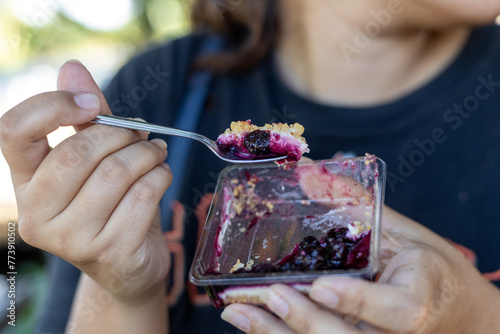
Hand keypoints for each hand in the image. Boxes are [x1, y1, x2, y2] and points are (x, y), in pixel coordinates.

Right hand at [0, 61, 172, 302]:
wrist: (128, 264)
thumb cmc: (110, 204)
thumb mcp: (95, 159)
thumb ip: (84, 117)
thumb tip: (72, 68)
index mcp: (25, 183)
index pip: (14, 131)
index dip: (53, 106)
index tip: (92, 106)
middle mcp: (37, 215)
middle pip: (77, 152)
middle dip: (121, 135)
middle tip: (142, 134)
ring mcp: (70, 239)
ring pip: (116, 173)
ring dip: (148, 154)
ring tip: (157, 152)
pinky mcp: (108, 252)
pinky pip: (143, 196)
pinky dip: (161, 177)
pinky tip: (162, 175)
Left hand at [221, 207, 499, 332]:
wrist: (445, 306)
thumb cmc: (424, 268)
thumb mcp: (401, 232)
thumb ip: (356, 206)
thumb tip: (306, 172)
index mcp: (417, 299)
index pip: (397, 311)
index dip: (358, 302)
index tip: (322, 287)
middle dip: (305, 320)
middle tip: (272, 294)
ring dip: (276, 333)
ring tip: (237, 311)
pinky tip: (247, 321)